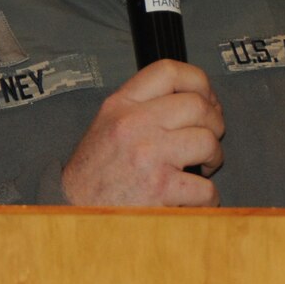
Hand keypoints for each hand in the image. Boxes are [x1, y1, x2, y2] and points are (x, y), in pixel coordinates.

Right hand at [61, 60, 223, 205]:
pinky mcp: (160, 188)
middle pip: (198, 106)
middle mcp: (134, 124)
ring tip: (204, 168)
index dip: (199, 82)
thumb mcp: (106, 125)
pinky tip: (195, 201)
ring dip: (214, 157)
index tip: (207, 100)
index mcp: (120, 105)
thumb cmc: (91, 174)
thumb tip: (188, 101)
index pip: (169, 71)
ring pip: (207, 141)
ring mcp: (148, 155)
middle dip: (214, 124)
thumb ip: (139, 107)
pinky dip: (208, 199)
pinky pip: (205, 188)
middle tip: (209, 140)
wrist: (70, 212)